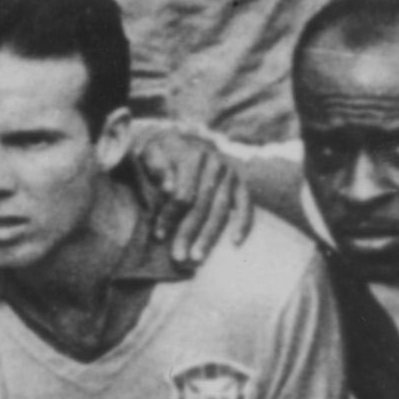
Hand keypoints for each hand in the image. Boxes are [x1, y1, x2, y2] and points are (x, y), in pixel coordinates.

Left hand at [131, 125, 252, 266]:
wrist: (185, 140)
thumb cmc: (163, 154)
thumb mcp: (152, 153)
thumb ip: (156, 167)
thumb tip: (168, 188)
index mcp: (191, 156)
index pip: (182, 193)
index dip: (170, 216)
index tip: (159, 236)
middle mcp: (215, 163)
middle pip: (202, 204)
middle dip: (189, 233)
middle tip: (179, 257)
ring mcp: (231, 173)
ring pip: (222, 209)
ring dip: (210, 236)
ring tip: (198, 258)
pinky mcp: (242, 183)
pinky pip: (246, 205)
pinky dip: (243, 224)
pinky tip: (235, 243)